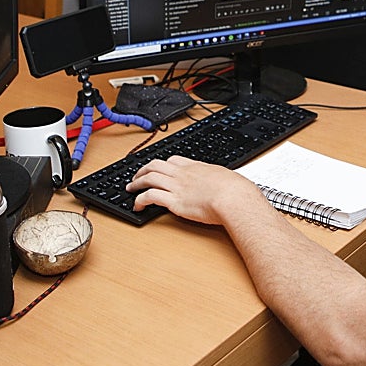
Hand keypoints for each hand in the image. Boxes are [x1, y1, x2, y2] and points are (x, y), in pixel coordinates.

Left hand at [128, 155, 262, 225]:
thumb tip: (222, 182)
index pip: (173, 160)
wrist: (233, 198)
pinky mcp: (174, 202)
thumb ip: (218, 179)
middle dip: (143, 170)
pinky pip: (150, 196)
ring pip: (149, 178)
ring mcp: (177, 187)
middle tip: (136, 177)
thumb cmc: (235, 190)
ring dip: (136, 183)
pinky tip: (137, 205)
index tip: (158, 168)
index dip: (162, 164)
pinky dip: (139, 200)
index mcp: (196, 167)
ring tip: (130, 189)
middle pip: (155, 165)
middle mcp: (183, 174)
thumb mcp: (225, 177)